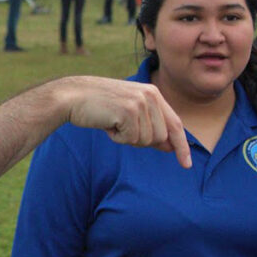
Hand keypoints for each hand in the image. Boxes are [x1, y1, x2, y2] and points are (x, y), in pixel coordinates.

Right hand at [64, 76, 191, 168]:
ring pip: (146, 140)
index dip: (181, 146)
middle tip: (120, 128)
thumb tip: (170, 147)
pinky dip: (117, 138)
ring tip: (112, 122)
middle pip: (161, 137)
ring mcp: (140, 102)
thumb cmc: (97, 105)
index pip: (175, 124)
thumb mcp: (128, 112)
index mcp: (153, 92)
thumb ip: (149, 126)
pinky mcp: (129, 111)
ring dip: (127, 138)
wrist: (71, 96)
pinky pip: (131, 139)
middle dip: (141, 140)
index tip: (186, 164)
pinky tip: (106, 123)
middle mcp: (150, 95)